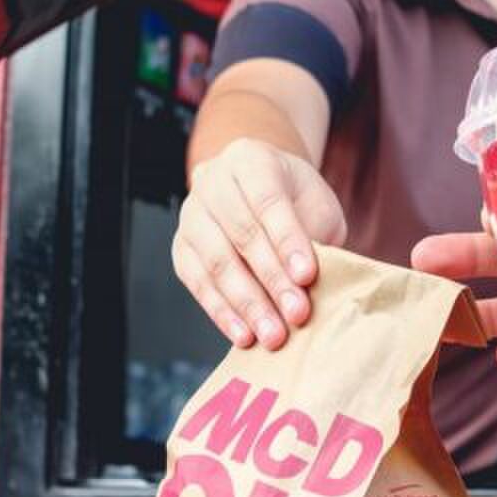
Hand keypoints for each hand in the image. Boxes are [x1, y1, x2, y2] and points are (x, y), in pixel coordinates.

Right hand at [172, 137, 346, 349]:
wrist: (258, 193)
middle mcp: (213, 182)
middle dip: (272, 280)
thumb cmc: (295, 202)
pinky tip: (244, 335)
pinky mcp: (181, 248)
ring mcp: (191, 215)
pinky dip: (221, 312)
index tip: (308, 276)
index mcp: (251, 160)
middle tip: (297, 315)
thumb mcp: (316, 206)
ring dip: (247, 304)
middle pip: (241, 234)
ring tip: (273, 336)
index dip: (288, 240)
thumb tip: (311, 284)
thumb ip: (315, 234)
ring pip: (216, 262)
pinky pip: (197, 282)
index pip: (268, 201)